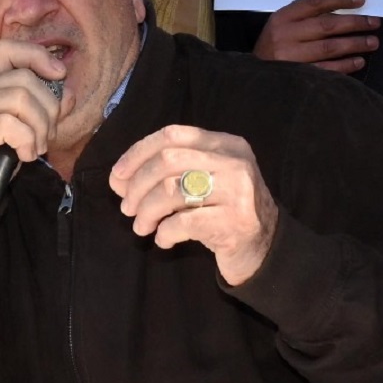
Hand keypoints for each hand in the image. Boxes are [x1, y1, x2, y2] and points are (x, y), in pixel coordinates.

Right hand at [0, 40, 67, 201]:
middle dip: (48, 108)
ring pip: (19, 99)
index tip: (59, 74)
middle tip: (47, 135)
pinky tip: (25, 155)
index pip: (7, 49)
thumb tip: (67, 94)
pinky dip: (26, 141)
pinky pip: (9, 125)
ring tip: (36, 147)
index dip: (37, 56)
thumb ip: (41, 108)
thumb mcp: (19, 127)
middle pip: (24, 79)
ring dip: (39, 127)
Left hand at [109, 125, 280, 285]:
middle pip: (168, 160)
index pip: (173, 135)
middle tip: (127, 208)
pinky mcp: (234, 222)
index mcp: (225, 144)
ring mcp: (237, 191)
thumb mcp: (201, 183)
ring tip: (141, 227)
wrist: (265, 247)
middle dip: (138, 186)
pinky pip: (184, 223)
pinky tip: (163, 240)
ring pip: (172, 190)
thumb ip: (164, 175)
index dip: (138, 152)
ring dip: (147, 211)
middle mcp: (234, 162)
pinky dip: (165, 233)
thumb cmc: (224, 211)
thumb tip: (118, 180)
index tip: (118, 176)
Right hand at [254, 0, 379, 72]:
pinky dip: (345, 65)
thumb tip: (346, 11)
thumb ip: (307, 17)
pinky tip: (359, 61)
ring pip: (330, 48)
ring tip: (372, 42)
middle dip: (354, 23)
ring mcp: (291, 57)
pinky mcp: (298, 77)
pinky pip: (327, 70)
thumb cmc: (275, 47)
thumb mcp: (283, 26)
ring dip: (354, 44)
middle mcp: (285, 35)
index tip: (361, 0)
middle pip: (326, 25)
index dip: (340, 0)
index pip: (315, 3)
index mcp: (282, 17)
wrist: (256, 77)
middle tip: (374, 23)